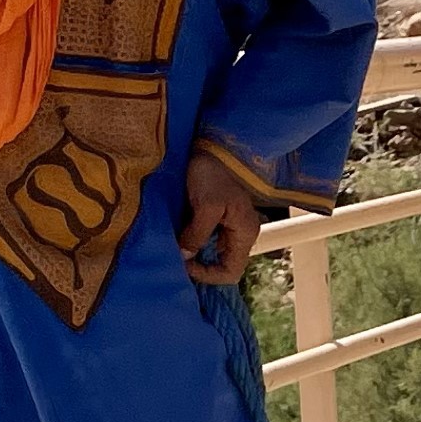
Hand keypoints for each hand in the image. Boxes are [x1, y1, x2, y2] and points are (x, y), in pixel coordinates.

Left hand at [179, 148, 262, 286]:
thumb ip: (197, 234)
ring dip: (193, 253)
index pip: (231, 272)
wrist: (212, 147)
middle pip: (221, 264)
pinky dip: (191, 241)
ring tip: (176, 246)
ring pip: (211, 253)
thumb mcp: (206, 206)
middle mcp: (239, 234)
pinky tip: (178, 234)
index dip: (208, 274)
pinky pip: (205, 238)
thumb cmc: (213, 173)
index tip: (185, 262)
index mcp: (245, 233)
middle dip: (198, 265)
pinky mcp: (216, 218)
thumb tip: (184, 256)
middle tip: (177, 256)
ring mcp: (228, 226)